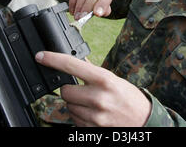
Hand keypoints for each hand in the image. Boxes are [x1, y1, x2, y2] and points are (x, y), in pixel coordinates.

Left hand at [35, 51, 150, 126]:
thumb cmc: (129, 98)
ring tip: (92, 105)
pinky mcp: (92, 129)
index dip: (53, 60)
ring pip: (69, 107)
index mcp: (104, 79)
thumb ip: (93, 73)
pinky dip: (80, 117)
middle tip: (82, 91)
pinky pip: (74, 121)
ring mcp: (95, 116)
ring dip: (76, 105)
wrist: (144, 121)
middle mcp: (98, 97)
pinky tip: (93, 115)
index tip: (41, 56)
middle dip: (70, 90)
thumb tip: (73, 62)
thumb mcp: (113, 80)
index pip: (72, 65)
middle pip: (65, 91)